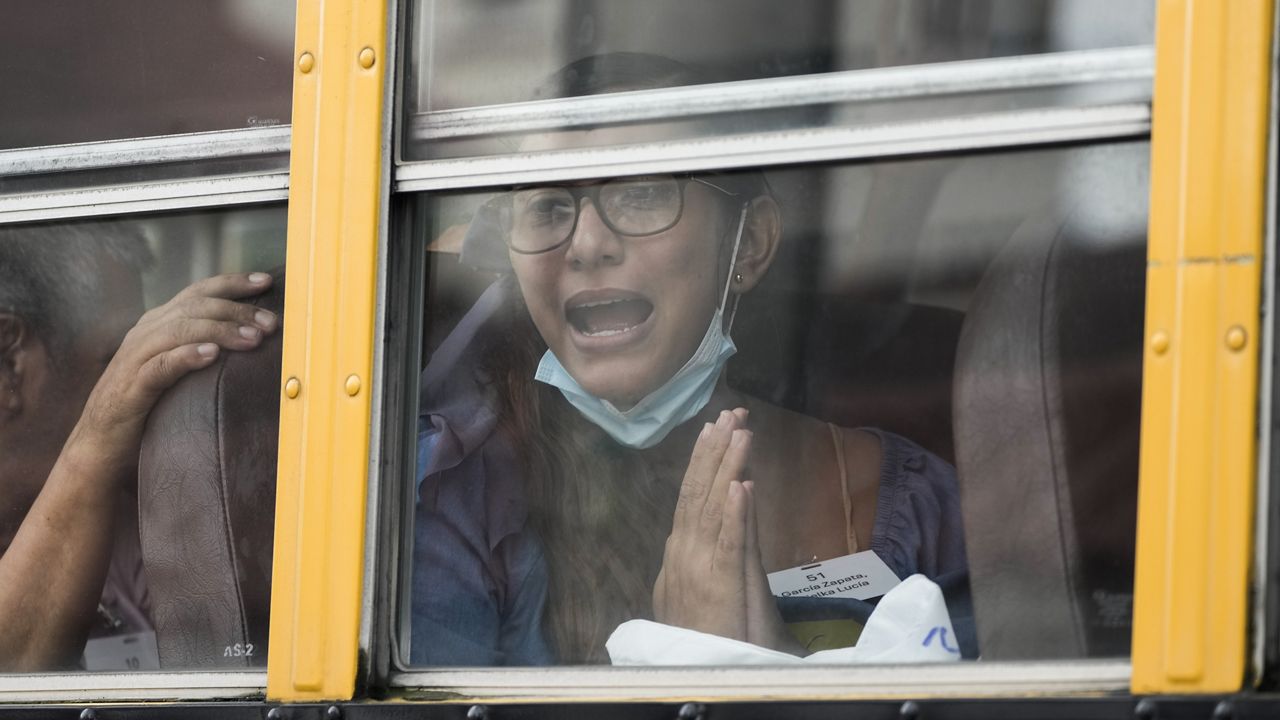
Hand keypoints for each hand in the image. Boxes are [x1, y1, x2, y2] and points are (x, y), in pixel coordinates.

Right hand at [74, 272, 277, 465]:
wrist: (100, 443)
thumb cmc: (150, 406)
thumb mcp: (180, 369)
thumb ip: (204, 349)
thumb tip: (256, 341)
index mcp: (160, 324)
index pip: (198, 293)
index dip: (232, 284)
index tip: (267, 282)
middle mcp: (147, 333)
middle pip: (195, 308)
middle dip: (237, 311)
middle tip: (271, 323)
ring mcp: (136, 358)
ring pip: (179, 330)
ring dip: (220, 331)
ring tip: (253, 339)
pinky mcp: (131, 388)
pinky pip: (159, 366)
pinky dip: (186, 356)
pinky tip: (211, 354)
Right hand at [653, 408, 797, 651]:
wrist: (697, 671)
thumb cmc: (704, 635)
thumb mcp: (707, 582)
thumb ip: (717, 543)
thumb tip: (728, 501)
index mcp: (681, 550)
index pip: (692, 494)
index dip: (705, 459)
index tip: (717, 426)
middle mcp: (684, 551)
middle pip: (698, 491)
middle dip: (714, 449)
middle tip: (730, 412)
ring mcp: (699, 568)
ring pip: (712, 507)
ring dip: (725, 467)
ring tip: (739, 432)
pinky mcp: (718, 586)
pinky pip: (727, 544)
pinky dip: (732, 514)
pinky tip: (739, 486)